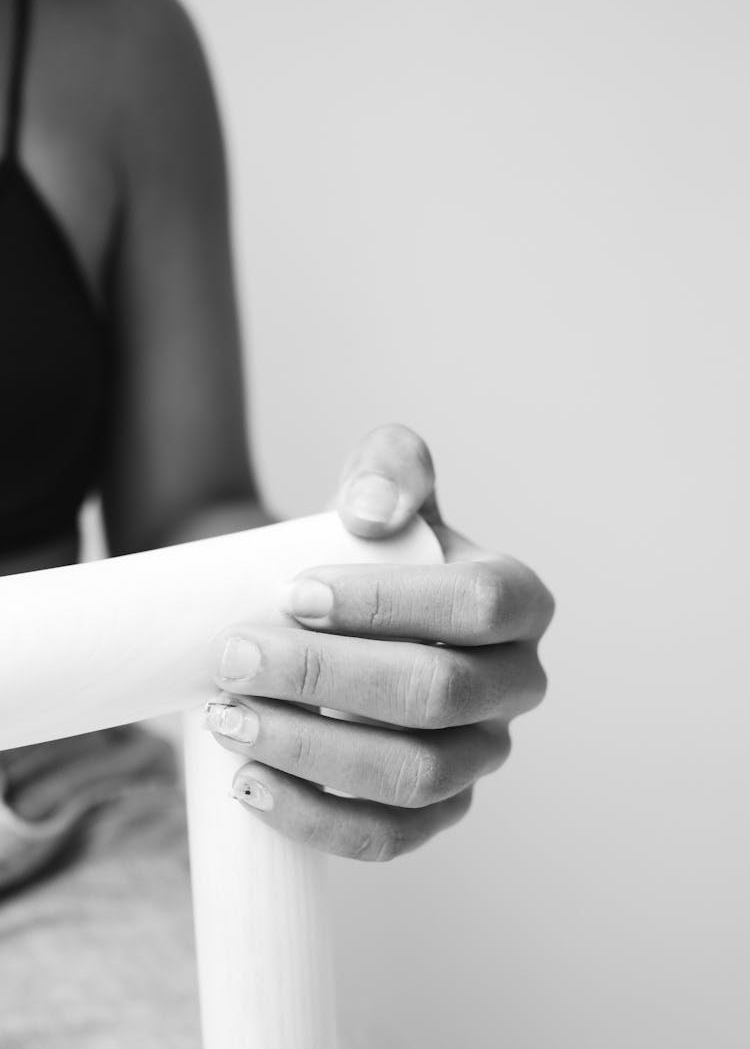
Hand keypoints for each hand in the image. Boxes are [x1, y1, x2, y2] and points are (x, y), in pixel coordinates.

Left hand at [205, 424, 553, 860]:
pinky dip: (316, 819)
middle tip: (235, 658)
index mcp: (519, 600)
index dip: (387, 604)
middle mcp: (514, 684)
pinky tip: (249, 783)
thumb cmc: (360, 550)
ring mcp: (480, 756)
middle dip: (326, 679)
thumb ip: (388, 469)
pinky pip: (389, 838)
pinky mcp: (437, 812)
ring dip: (312, 752)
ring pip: (415, 777)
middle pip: (439, 695)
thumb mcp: (377, 486)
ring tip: (228, 718)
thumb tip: (373, 516)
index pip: (479, 605)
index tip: (293, 596)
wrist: (326, 617)